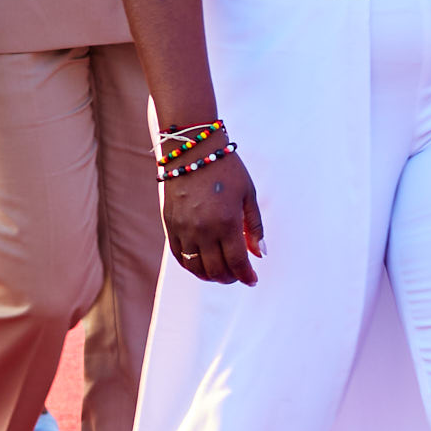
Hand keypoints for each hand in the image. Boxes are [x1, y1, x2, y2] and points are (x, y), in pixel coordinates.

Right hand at [162, 148, 265, 284]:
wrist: (192, 150)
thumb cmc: (226, 169)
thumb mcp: (248, 195)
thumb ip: (255, 227)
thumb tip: (260, 254)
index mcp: (227, 222)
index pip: (237, 262)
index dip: (246, 276)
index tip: (253, 280)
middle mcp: (204, 230)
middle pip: (217, 270)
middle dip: (231, 278)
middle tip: (239, 275)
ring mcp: (184, 229)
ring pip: (196, 269)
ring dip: (211, 276)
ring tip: (221, 272)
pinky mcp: (170, 226)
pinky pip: (180, 257)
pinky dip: (192, 267)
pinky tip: (203, 265)